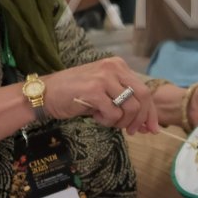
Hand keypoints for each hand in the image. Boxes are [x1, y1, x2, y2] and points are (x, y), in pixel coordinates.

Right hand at [43, 57, 157, 133]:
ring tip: (106, 120)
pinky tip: (95, 116)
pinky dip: (107, 121)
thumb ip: (124, 102)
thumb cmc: (75, 94)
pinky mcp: (94, 91)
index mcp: (119, 66)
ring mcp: (104, 78)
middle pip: (143, 97)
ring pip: (130, 108)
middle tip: (132, 131)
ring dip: (121, 122)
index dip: (151, 112)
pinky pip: (114, 114)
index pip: (145, 90)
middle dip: (141, 119)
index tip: (152, 129)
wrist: (45, 93)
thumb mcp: (104, 92)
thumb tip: (145, 125)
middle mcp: (114, 68)